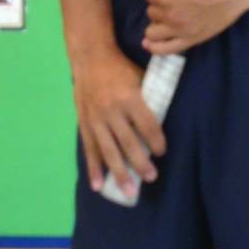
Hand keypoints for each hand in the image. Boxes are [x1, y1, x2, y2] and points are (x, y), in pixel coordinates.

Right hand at [72, 46, 167, 197]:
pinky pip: (90, 149)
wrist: (90, 57)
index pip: (147, 125)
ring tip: (129, 191)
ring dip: (119, 172)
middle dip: (141, 163)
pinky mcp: (84, 123)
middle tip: (151, 177)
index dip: (156, 141)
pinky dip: (94, 168)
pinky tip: (98, 185)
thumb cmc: (121, 68)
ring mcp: (96, 119)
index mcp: (130, 97)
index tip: (161, 152)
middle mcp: (112, 110)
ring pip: (109, 151)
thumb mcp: (140, 78)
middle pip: (129, 142)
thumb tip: (163, 122)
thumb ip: (149, 99)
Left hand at [132, 0, 248, 53]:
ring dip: (156, 22)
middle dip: (158, 2)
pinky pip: (166, 50)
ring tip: (166, 14)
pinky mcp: (192, 39)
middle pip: (151, 11)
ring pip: (153, 32)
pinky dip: (155, 47)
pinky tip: (150, 43)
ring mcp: (180, 30)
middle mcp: (169, 14)